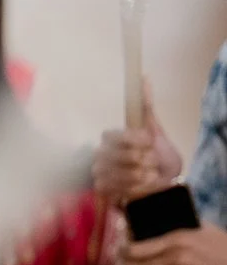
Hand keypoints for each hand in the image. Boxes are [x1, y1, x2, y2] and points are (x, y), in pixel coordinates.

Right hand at [92, 84, 181, 201]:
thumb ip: (147, 107)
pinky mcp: (101, 187)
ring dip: (140, 176)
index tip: (150, 143)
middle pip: (115, 154)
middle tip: (152, 163)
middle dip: (141, 160)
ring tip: (150, 176)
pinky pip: (114, 186)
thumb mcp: (157, 132)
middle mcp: (101, 152)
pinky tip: (140, 186)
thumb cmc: (161, 158)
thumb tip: (145, 77)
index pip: (112, 135)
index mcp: (112, 137)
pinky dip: (133, 187)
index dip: (132, 140)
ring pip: (117, 172)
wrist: (165, 186)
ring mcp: (99, 170)